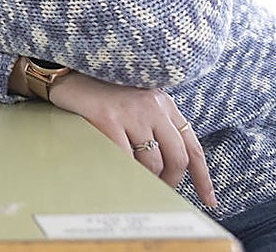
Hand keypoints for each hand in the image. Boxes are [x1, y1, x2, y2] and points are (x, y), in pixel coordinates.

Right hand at [48, 71, 216, 208]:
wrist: (67, 75)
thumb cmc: (101, 93)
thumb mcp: (137, 103)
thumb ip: (155, 125)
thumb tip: (168, 167)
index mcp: (164, 103)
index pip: (192, 146)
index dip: (202, 178)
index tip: (208, 201)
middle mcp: (153, 106)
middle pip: (177, 158)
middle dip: (170, 182)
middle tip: (157, 192)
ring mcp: (131, 112)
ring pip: (152, 162)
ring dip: (145, 179)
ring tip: (132, 179)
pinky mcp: (108, 119)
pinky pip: (125, 158)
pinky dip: (124, 171)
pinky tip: (118, 172)